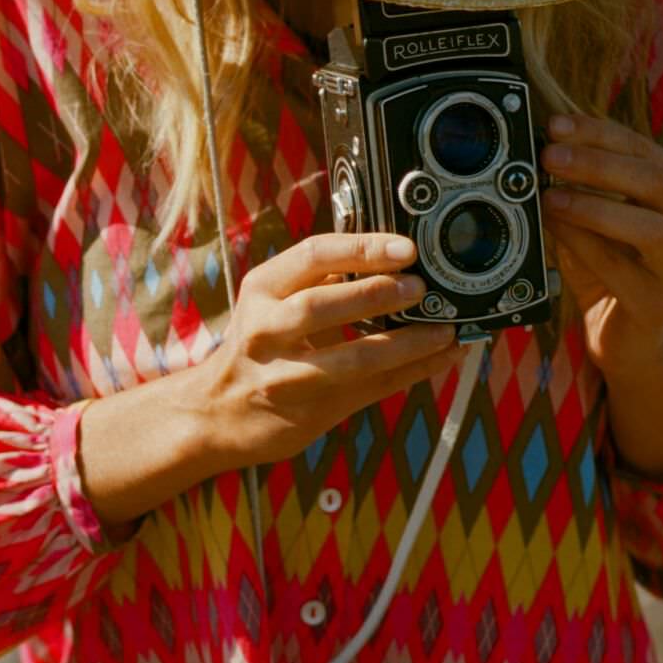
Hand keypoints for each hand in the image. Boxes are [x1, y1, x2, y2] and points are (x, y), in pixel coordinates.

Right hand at [193, 229, 457, 470]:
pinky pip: (373, 389)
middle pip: (323, 305)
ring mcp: (287, 377)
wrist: (216, 414)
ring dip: (409, 343)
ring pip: (355, 358)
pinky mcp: (313, 412)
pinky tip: (444, 357)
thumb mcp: (271, 301)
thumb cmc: (259, 345)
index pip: (312, 256)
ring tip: (446, 329)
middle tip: (422, 287)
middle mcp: (266, 331)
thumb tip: (393, 254)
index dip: (361, 249)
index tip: (405, 249)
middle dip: (378, 293)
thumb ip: (319, 279)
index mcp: (262, 289)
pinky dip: (414, 372)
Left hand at [539, 112, 662, 378]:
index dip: (600, 133)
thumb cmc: (610, 267)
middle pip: (658, 181)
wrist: (621, 335)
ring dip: (594, 205)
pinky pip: (622, 268)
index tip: (557, 125)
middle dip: (598, 164)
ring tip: (550, 195)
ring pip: (652, 226)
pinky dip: (583, 242)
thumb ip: (585, 182)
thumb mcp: (599, 215)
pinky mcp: (659, 306)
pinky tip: (556, 227)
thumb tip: (548, 142)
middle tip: (551, 156)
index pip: (648, 150)